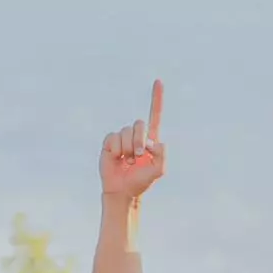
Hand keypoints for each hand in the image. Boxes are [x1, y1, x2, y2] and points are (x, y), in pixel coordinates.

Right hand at [98, 81, 167, 206]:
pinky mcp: (109, 143)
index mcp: (150, 139)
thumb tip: (153, 141)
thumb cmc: (141, 182)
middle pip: (140, 124)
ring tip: (127, 161)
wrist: (122, 191)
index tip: (158, 81)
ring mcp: (122, 138)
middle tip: (138, 157)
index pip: (155, 115)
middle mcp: (136, 135)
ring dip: (128, 148)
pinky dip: (116, 149)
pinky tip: (117, 159)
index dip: (157, 98)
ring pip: (126, 132)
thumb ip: (162, 154)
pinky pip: (113, 138)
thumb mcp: (159, 170)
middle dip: (139, 141)